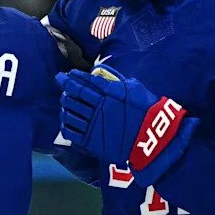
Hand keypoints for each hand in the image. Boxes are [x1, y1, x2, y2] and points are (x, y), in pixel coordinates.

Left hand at [58, 66, 196, 185]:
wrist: (153, 141)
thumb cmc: (148, 113)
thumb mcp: (136, 89)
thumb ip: (118, 81)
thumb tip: (105, 74)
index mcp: (110, 94)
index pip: (87, 82)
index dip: (74, 77)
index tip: (67, 73)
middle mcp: (99, 107)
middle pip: (75, 94)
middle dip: (65, 86)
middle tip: (60, 81)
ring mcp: (93, 125)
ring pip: (70, 111)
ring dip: (64, 104)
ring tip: (63, 100)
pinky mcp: (91, 141)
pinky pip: (70, 131)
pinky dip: (64, 124)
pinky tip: (65, 119)